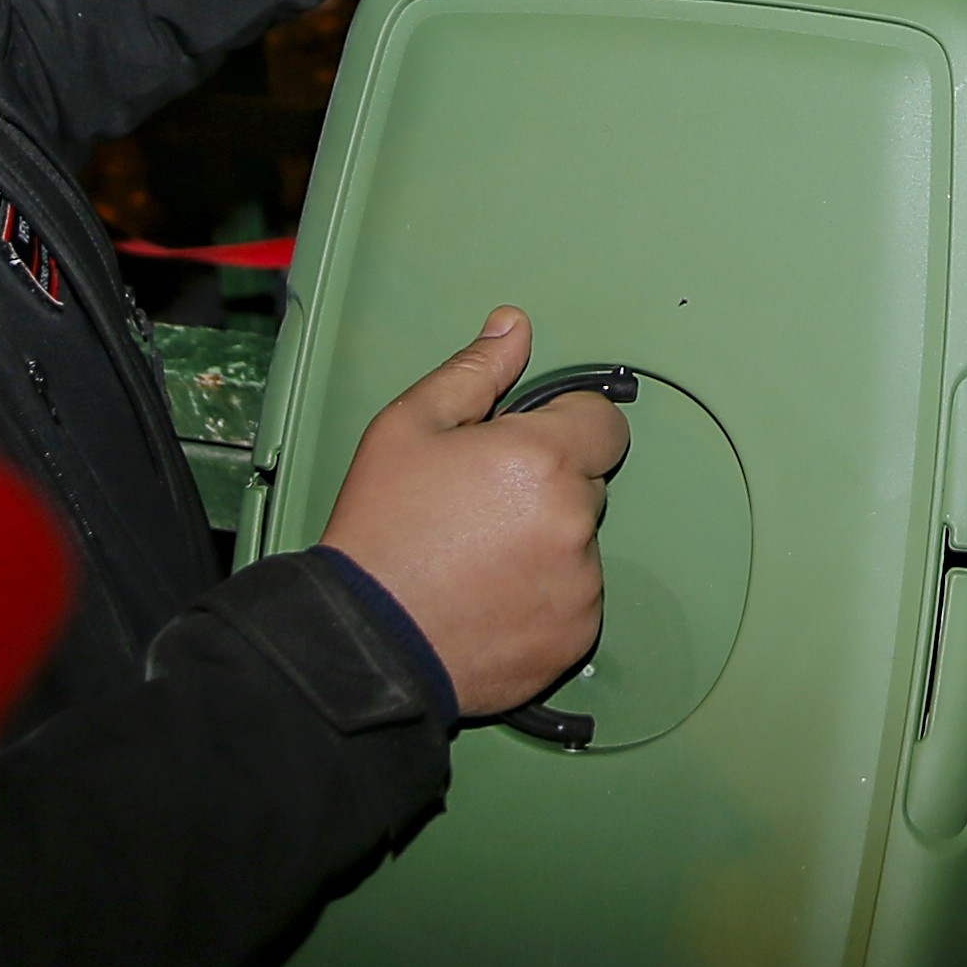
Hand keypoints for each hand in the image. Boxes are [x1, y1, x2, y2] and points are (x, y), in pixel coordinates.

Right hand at [316, 307, 626, 718]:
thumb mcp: (408, 427)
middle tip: (482, 507)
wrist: (362, 641)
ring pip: (581, 542)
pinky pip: (576, 598)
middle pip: (587, 483)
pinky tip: (492, 598)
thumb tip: (514, 326)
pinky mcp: (576, 634)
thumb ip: (474, 370)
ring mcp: (580, 583)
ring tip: (480, 559)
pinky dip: (545, 596)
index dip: (564, 425)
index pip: (604, 422)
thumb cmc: (381, 531)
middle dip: (548, 485)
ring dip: (548, 543)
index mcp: (542, 458)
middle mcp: (574, 519)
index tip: (526, 443)